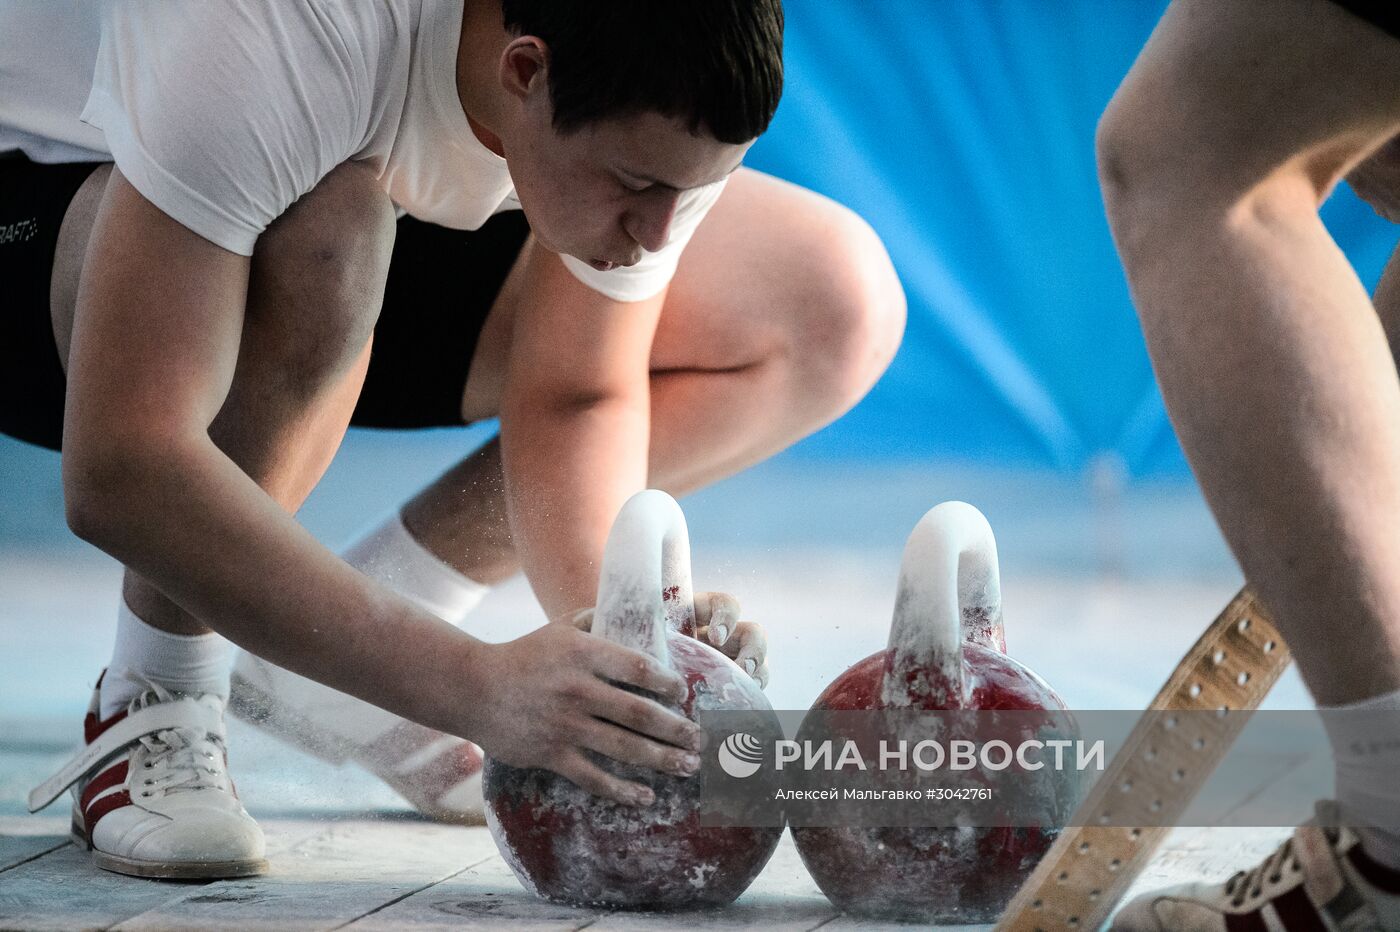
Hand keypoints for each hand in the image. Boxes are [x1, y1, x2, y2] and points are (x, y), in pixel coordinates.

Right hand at [468, 623, 706, 806]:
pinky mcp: (552, 754)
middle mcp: (578, 690)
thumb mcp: (559, 629)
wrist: (473, 688)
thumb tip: (630, 614)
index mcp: (584, 654)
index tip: (683, 693)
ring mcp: (566, 725)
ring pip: (624, 747)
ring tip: (687, 766)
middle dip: (676, 728)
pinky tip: (646, 796)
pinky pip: (594, 777)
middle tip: (699, 739)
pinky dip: (622, 790)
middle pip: (639, 713)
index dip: (667, 682)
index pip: (638, 668)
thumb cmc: (522, 655)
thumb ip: (595, 621)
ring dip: (661, 759)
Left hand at [566, 591, 769, 688]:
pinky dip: (751, 701)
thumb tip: (596, 613)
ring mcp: (723, 666)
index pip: (721, 605)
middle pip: (749, 632)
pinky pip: (750, 694)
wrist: (614, 686)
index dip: (724, 616)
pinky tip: (737, 715)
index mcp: (693, 616)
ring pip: (757, 663)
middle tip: (740, 667)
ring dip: (758, 673)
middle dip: (752, 647)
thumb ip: (614, 619)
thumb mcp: (613, 631)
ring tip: (747, 689)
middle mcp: (714, 640)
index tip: (712, 636)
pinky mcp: (724, 692)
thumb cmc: (611, 651)